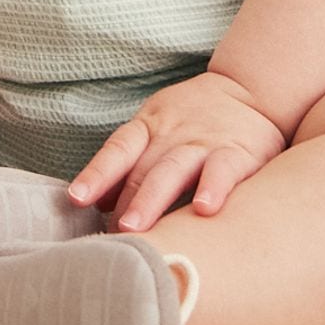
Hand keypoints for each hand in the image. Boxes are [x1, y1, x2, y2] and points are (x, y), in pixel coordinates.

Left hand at [69, 70, 285, 229]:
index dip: (96, 174)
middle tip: (110, 235)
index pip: (117, 150)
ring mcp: (203, 142)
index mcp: (148, 127)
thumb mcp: (157, 129)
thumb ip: (131, 165)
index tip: (75, 199)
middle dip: (124, 202)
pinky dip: (213, 187)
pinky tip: (204, 209)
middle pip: (142, 168)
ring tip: (135, 228)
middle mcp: (172, 134)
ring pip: (173, 170)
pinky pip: (223, 169)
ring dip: (152, 199)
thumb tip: (97, 203)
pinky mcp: (237, 152)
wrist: (249, 89)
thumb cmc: (194, 119)